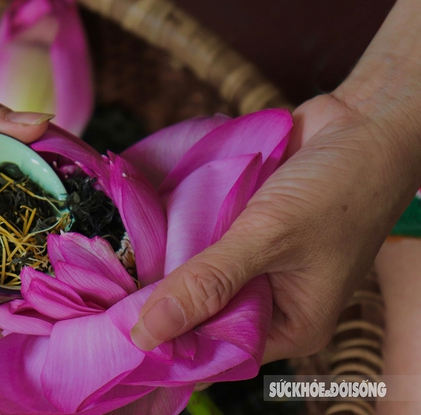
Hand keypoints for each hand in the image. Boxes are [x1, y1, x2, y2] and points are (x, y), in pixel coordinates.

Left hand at [130, 92, 420, 361]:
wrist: (363, 124)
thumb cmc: (338, 188)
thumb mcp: (271, 237)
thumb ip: (209, 281)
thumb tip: (148, 331)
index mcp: (290, 323)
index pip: (217, 348)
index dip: (170, 340)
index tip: (120, 326)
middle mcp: (271, 298)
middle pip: (203, 310)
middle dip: (162, 296)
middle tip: (109, 286)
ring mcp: (255, 261)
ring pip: (199, 271)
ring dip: (167, 259)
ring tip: (117, 256)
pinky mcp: (243, 228)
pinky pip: (204, 237)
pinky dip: (181, 228)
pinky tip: (144, 224)